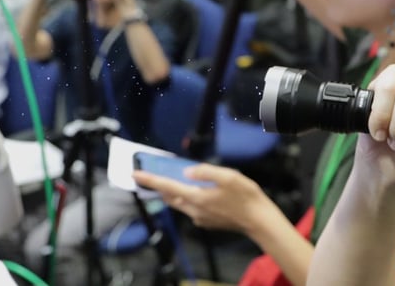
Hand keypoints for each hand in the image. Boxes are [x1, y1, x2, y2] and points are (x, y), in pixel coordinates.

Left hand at [134, 164, 273, 233]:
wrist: (258, 220)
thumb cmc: (246, 196)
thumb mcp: (229, 176)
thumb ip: (206, 172)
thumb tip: (187, 171)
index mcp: (197, 198)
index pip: (168, 187)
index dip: (151, 180)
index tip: (135, 173)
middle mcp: (194, 210)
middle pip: (170, 197)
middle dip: (159, 186)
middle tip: (151, 174)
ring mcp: (200, 218)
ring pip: (180, 204)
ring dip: (173, 192)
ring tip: (171, 180)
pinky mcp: (207, 222)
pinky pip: (191, 208)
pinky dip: (187, 198)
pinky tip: (195, 191)